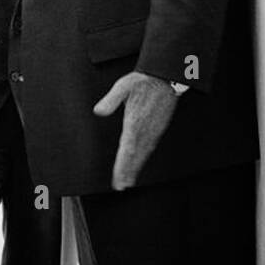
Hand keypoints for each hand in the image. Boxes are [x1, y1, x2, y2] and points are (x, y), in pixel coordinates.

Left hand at [93, 71, 179, 190]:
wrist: (166, 78)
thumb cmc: (144, 81)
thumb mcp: (124, 86)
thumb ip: (111, 99)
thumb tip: (98, 111)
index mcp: (136, 122)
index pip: (127, 149)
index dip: (122, 166)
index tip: (117, 178)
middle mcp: (146, 130)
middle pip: (135, 156)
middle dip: (128, 172)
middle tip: (121, 186)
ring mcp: (154, 130)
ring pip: (144, 154)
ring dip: (135, 168)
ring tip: (128, 181)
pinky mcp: (158, 128)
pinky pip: (150, 147)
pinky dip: (143, 158)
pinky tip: (139, 163)